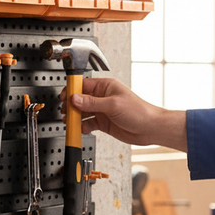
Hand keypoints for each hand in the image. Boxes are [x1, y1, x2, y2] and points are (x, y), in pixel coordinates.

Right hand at [62, 77, 186, 150]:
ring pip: (82, 112)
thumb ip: (92, 103)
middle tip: (65, 112)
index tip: (64, 97)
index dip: (72, 91)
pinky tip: (81, 129)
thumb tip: (75, 99)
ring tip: (70, 122)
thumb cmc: (139, 111)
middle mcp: (102, 97)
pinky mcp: (103, 123)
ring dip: (75, 117)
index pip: (83, 85)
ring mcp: (102, 110)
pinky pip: (88, 123)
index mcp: (105, 86)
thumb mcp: (113, 105)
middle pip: (80, 99)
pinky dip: (83, 127)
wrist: (150, 129)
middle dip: (71, 106)